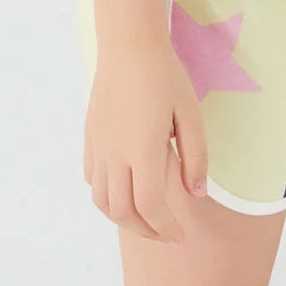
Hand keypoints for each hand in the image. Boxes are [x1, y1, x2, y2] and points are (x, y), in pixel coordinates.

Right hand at [83, 40, 208, 243]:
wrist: (128, 47)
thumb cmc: (165, 77)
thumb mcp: (190, 114)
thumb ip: (195, 157)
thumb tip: (196, 194)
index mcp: (142, 150)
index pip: (150, 206)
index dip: (166, 228)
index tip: (181, 237)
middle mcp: (114, 154)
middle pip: (122, 211)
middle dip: (146, 231)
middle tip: (166, 235)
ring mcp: (98, 148)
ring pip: (102, 201)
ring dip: (123, 218)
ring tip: (146, 220)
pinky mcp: (90, 139)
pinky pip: (92, 181)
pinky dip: (107, 197)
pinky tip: (125, 192)